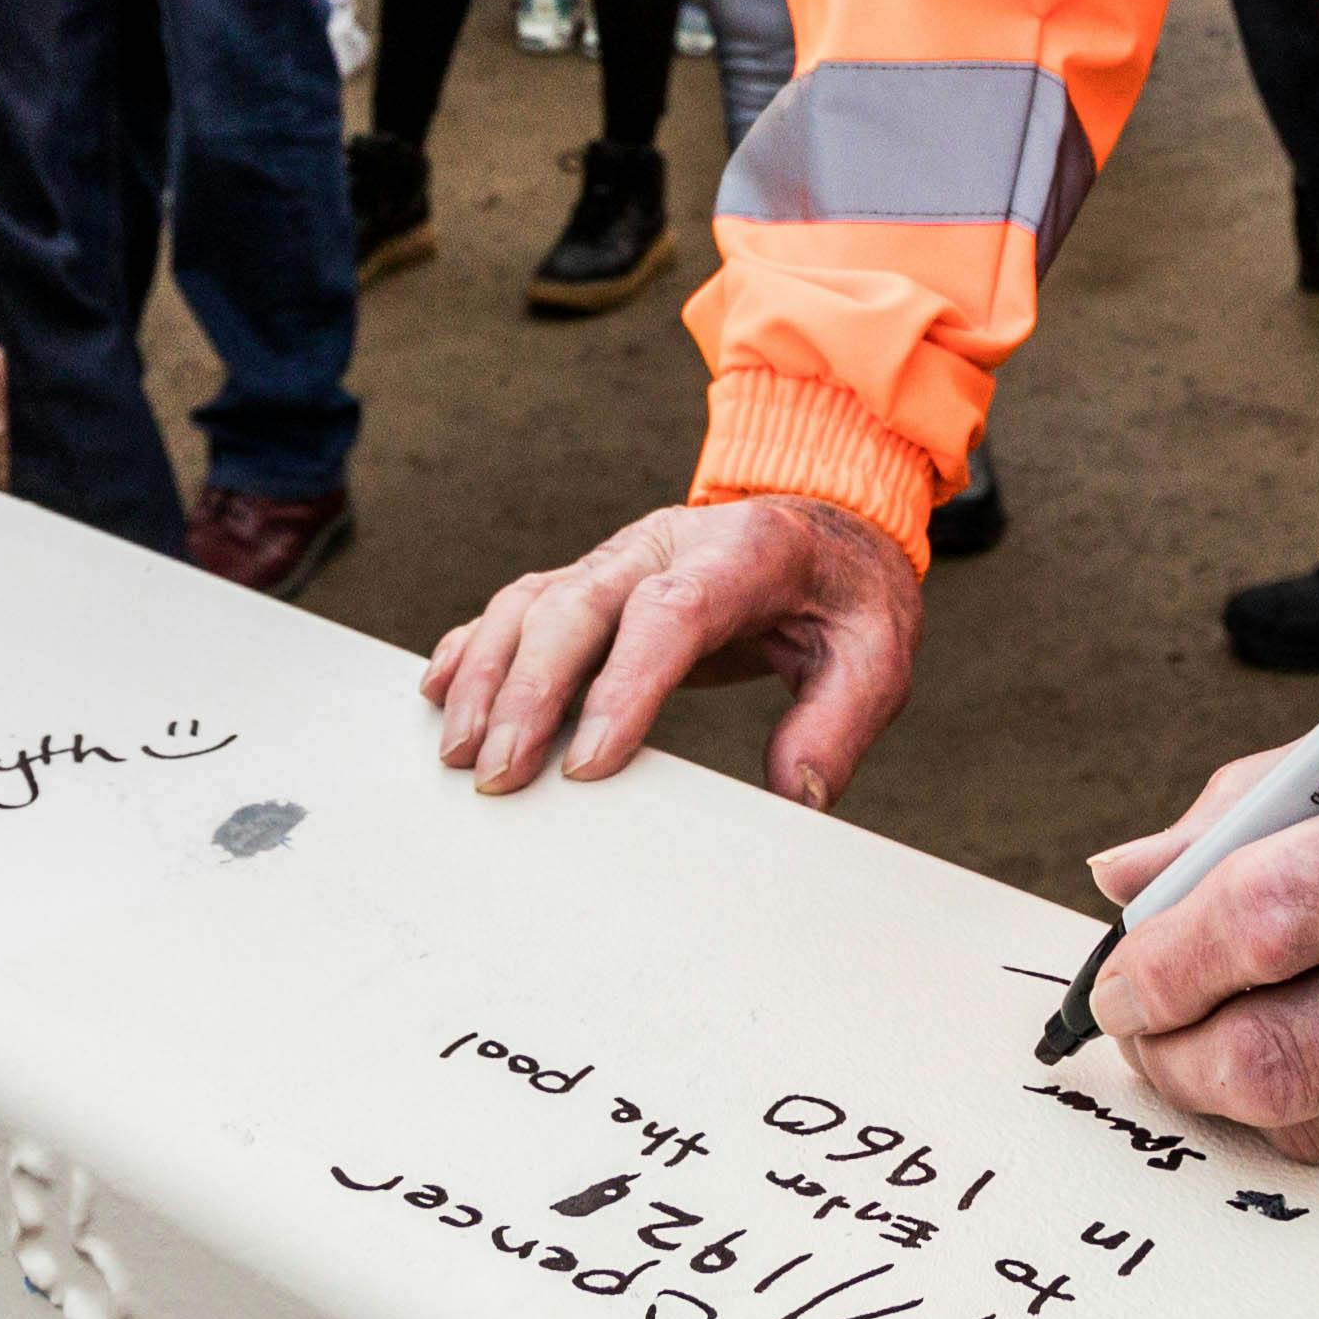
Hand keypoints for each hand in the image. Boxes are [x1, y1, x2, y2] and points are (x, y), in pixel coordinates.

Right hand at [421, 495, 920, 806]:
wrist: (826, 523)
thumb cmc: (845, 596)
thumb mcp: (880, 653)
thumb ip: (840, 721)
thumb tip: (795, 795)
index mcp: (744, 553)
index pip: (671, 614)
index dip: (625, 686)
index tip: (588, 765)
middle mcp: (667, 543)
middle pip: (577, 604)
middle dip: (527, 691)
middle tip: (496, 773)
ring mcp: (620, 557)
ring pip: (532, 601)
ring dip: (487, 674)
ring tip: (458, 753)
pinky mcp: (593, 577)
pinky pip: (520, 603)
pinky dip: (474, 644)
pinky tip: (437, 690)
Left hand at [1083, 658, 1318, 1165]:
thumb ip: (1253, 803)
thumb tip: (1129, 882)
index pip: (1265, 917)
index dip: (1160, 960)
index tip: (1116, 970)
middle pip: (1273, 1054)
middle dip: (1168, 1051)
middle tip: (1136, 1024)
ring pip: (1311, 1117)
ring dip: (1222, 1087)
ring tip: (1201, 1038)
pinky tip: (1315, 1048)